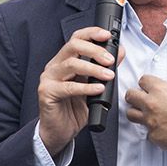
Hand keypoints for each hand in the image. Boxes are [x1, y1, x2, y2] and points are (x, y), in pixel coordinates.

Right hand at [37, 27, 122, 157]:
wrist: (59, 132)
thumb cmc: (74, 109)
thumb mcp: (94, 87)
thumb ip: (104, 69)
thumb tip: (119, 53)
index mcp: (65, 61)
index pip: (76, 39)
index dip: (91, 33)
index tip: (107, 35)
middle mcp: (55, 66)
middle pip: (73, 46)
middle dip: (94, 50)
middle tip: (110, 60)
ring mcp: (49, 78)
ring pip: (71, 64)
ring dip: (93, 69)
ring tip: (109, 76)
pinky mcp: (47, 93)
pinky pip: (68, 87)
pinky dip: (85, 87)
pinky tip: (97, 89)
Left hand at [123, 75, 166, 153]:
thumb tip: (160, 96)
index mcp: (161, 89)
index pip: (142, 81)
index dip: (146, 85)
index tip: (148, 88)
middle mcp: (152, 104)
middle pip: (130, 96)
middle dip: (135, 97)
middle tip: (141, 99)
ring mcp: (151, 122)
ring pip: (131, 114)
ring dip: (138, 113)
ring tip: (148, 115)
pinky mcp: (154, 137)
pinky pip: (147, 132)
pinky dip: (153, 131)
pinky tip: (164, 130)